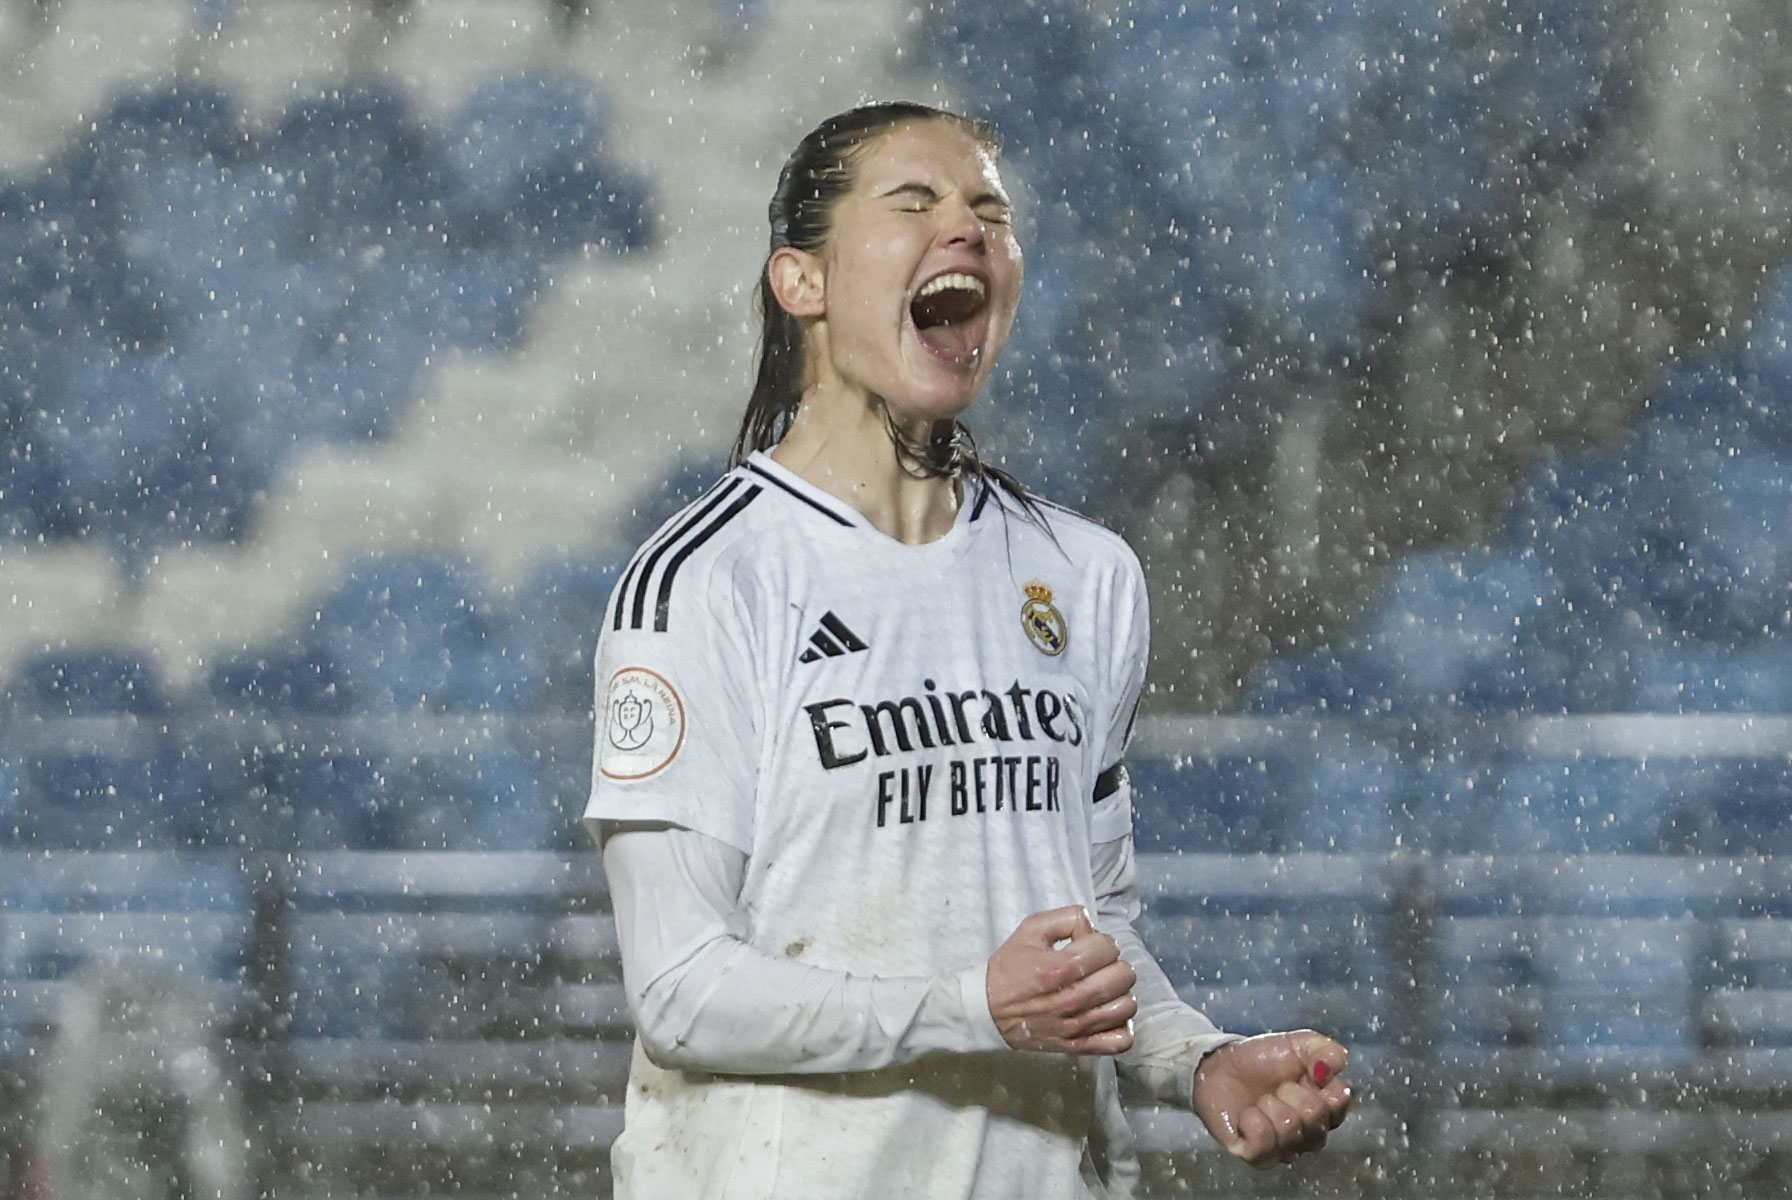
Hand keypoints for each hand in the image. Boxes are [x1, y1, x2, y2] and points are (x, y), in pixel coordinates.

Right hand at [987, 905, 1137, 1054]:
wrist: (988, 1011)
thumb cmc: (1010, 968)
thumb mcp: (1031, 929)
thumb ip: (1068, 918)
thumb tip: (1094, 930)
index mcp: (1059, 967)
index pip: (1108, 947)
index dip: (1101, 942)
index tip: (1088, 947)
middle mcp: (1071, 999)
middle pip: (1123, 976)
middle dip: (1114, 964)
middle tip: (1097, 967)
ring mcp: (1077, 1026)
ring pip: (1127, 1007)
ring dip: (1119, 994)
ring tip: (1102, 989)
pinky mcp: (1079, 1047)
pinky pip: (1120, 1041)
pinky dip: (1120, 1027)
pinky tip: (1106, 1013)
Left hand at [1192, 1030, 1350, 1168]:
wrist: (1220, 1067)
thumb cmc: (1261, 1060)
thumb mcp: (1297, 1045)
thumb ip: (1324, 1051)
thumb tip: (1338, 1062)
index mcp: (1325, 1108)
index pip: (1339, 1104)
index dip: (1320, 1085)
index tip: (1305, 1073)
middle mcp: (1310, 1133)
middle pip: (1316, 1118)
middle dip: (1291, 1093)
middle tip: (1278, 1086)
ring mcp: (1285, 1148)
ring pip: (1290, 1132)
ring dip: (1270, 1106)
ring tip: (1261, 1099)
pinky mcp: (1258, 1157)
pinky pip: (1263, 1146)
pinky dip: (1253, 1123)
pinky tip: (1248, 1115)